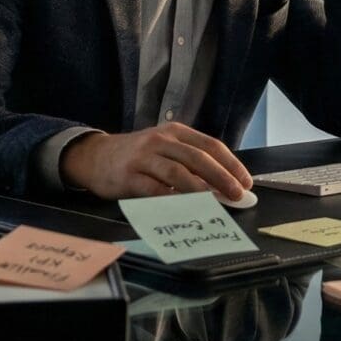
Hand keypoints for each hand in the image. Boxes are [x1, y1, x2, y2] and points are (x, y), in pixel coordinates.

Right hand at [59, 122, 251, 200]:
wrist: (94, 156)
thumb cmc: (137, 156)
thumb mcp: (164, 148)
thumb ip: (189, 162)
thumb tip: (223, 186)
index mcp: (175, 132)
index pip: (210, 145)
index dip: (231, 164)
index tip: (246, 182)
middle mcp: (161, 140)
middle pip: (198, 158)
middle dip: (222, 178)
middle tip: (237, 195)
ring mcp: (143, 157)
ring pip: (177, 172)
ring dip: (200, 189)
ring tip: (216, 202)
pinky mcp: (128, 176)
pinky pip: (154, 189)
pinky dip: (172, 199)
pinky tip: (185, 208)